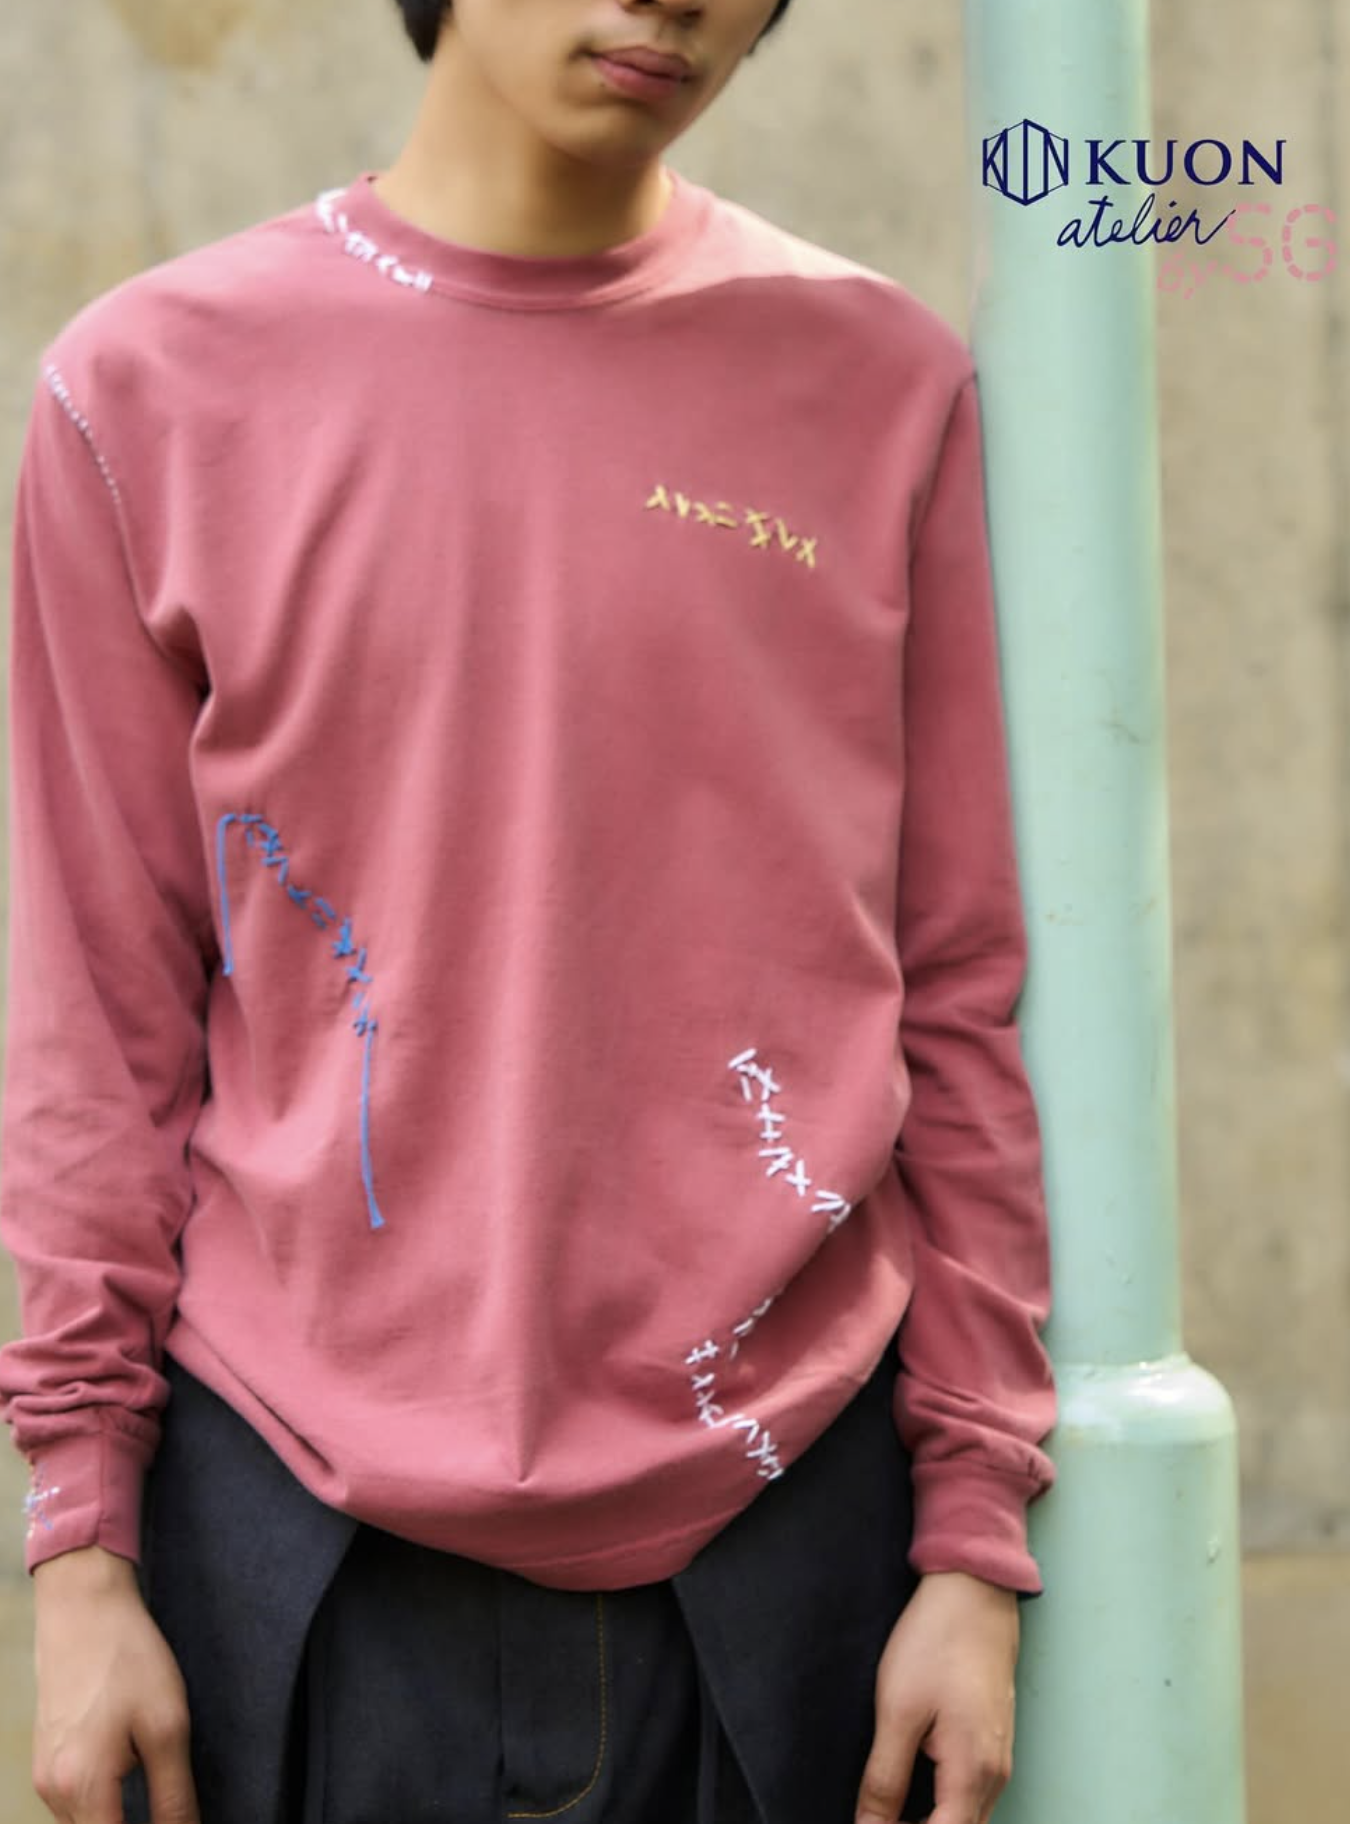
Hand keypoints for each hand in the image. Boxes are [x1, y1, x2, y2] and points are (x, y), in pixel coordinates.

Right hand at [31, 1545, 199, 1823]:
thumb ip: (174, 1795)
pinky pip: (75, 1802)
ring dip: (115, 1817)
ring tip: (150, 1782)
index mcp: (82, 1787)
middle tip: (170, 1803)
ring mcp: (44, 1776)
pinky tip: (128, 1765)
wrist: (83, 1605)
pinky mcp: (46, 1759)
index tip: (177, 1822)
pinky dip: (102, 1800)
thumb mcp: (167, 1725)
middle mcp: (53, 1791)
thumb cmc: (126, 1656)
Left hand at [855, 1569, 1018, 1823]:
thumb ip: (885, 1778)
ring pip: (970, 1815)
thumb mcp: (898, 1711)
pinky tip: (915, 1789)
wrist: (973, 1591)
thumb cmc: (936, 1644)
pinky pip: (975, 1792)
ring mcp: (999, 1756)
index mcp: (973, 1774)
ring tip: (890, 1811)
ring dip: (935, 1820)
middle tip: (876, 1817)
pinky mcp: (994, 1737)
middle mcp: (995, 1774)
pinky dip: (947, 1803)